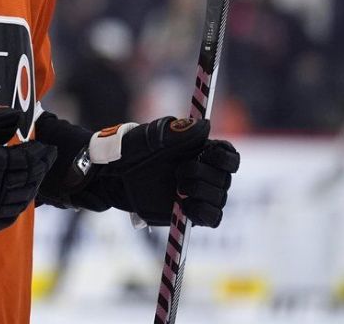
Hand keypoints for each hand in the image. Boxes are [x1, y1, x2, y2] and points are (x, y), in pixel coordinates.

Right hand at [0, 104, 56, 231]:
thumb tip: (18, 121)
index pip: (28, 162)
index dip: (41, 154)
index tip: (48, 147)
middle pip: (25, 183)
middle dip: (39, 170)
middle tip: (45, 159)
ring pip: (16, 204)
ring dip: (29, 190)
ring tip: (33, 178)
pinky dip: (12, 212)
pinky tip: (15, 203)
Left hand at [70, 117, 238, 226]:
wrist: (114, 173)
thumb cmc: (133, 148)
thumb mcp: (152, 135)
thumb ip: (178, 131)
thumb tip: (206, 126)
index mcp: (201, 150)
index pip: (229, 156)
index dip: (225, 157)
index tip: (208, 154)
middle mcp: (205, 172)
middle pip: (225, 178)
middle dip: (203, 175)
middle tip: (178, 172)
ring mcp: (198, 193)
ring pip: (219, 199)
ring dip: (201, 193)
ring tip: (178, 189)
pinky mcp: (190, 212)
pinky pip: (211, 218)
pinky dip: (202, 212)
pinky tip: (183, 206)